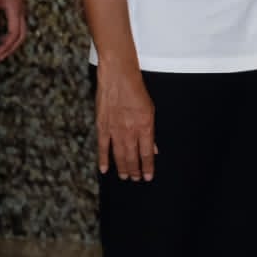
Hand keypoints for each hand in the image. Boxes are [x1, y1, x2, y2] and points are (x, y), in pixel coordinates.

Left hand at [0, 0, 27, 60]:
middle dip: (12, 47)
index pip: (14, 33)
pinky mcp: (18, 4)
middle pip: (22, 34)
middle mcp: (21, 10)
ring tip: (3, 49)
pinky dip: (14, 33)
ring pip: (22, 29)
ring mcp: (20, 7)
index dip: (6, 45)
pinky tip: (5, 36)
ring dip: (14, 41)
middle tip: (1, 56)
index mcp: (15, 9)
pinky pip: (19, 23)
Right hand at [96, 64, 155, 179]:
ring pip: (119, 155)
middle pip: (133, 157)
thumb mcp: (151, 109)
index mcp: (145, 126)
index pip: (147, 153)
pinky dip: (103, 159)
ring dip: (122, 168)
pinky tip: (105, 169)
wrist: (118, 76)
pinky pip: (103, 147)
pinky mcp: (102, 126)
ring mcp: (115, 130)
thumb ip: (151, 131)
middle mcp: (130, 131)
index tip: (148, 177)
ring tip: (124, 177)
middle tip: (135, 179)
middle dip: (135, 170)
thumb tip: (153, 148)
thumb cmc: (136, 89)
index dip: (148, 167)